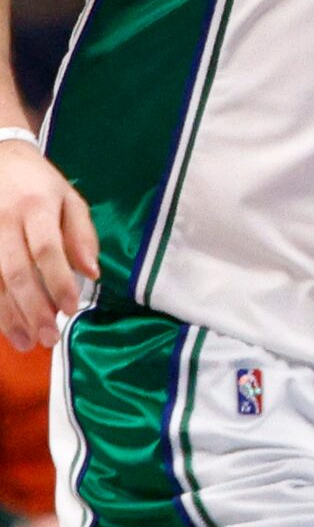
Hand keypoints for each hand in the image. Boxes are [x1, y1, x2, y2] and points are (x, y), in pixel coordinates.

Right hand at [0, 143, 97, 350]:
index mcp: (37, 207)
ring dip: (8, 315)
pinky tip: (4, 326)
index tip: (70, 310)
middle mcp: (4, 220)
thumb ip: (82, 235)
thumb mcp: (70, 198)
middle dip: (32, 308)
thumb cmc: (39, 183)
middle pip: (15, 271)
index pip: (47, 249)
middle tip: (48, 338)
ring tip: (26, 342)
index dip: (58, 282)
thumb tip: (92, 273)